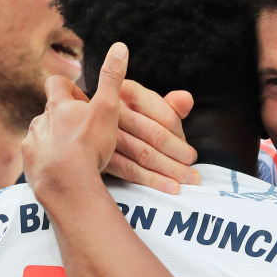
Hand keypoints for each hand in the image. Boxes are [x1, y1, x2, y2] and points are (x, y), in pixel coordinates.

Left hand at [24, 44, 128, 195]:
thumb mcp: (107, 108)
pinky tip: (62, 171)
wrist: (67, 183)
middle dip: (64, 119)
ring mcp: (32, 144)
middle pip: (49, 112)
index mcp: (58, 106)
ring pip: (42, 135)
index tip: (83, 101)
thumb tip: (120, 46)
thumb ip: (112, 78)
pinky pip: (36, 158)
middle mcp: (40, 121)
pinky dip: (47, 161)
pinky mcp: (28, 165)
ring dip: (55, 141)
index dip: (69, 89)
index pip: (56, 84)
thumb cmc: (89, 145)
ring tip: (74, 155)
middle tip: (84, 133)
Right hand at [108, 79, 200, 193]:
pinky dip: (151, 180)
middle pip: (154, 135)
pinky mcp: (98, 153)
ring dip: (168, 169)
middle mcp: (114, 108)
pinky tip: (169, 186)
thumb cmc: (127, 117)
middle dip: (178, 154)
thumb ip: (170, 106)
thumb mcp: (147, 106)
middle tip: (193, 169)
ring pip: (143, 153)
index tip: (190, 151)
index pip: (163, 115)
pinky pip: (128, 169)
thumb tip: (186, 100)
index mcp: (128, 90)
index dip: (180, 136)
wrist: (83, 127)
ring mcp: (103, 132)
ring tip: (187, 179)